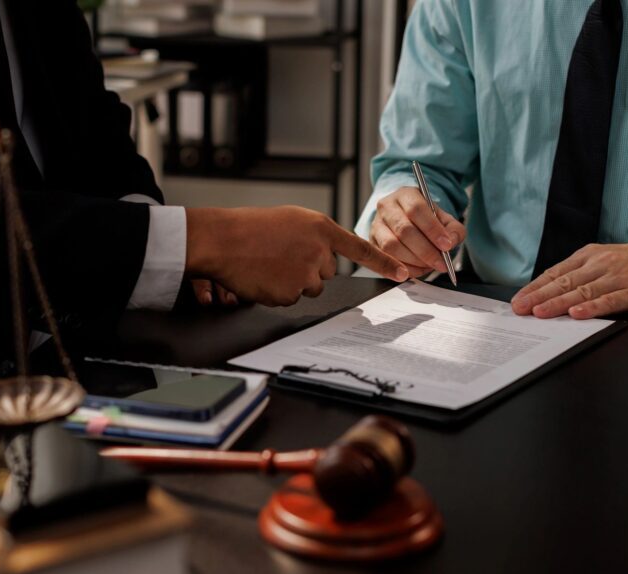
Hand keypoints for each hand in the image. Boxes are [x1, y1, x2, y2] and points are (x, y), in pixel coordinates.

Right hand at [185, 206, 408, 306]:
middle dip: (308, 269)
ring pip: (310, 287)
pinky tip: (263, 276)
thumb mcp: (291, 220)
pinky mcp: (292, 292)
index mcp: (321, 227)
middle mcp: (319, 251)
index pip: (360, 248)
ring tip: (269, 265)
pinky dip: (278, 292)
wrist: (223, 240)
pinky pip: (292, 299)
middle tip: (281, 257)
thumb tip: (326, 255)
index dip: (384, 262)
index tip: (404, 273)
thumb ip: (315, 236)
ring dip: (293, 282)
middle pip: (327, 273)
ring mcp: (307, 273)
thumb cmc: (251, 228)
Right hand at [370, 187, 465, 277]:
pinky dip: (403, 269)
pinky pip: (385, 260)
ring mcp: (376, 226)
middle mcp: (387, 208)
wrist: (406, 221)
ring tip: (429, 266)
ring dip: (414, 261)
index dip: (432, 229)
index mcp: (405, 195)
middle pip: (404, 230)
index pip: (416, 210)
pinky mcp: (372, 244)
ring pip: (391, 247)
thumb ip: (453, 229)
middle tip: (440, 263)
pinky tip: (417, 270)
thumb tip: (451, 242)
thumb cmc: (425, 220)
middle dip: (425, 251)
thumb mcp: (444, 219)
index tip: (446, 245)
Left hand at [511, 242, 627, 319]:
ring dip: (559, 303)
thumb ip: (578, 274)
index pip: (555, 273)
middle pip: (564, 282)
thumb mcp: (602, 260)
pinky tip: (577, 313)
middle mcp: (599, 265)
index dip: (535, 287)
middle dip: (539, 296)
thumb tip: (548, 291)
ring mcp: (616, 278)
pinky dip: (592, 307)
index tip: (518, 300)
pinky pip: (609, 300)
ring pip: (582, 291)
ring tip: (540, 313)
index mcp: (588, 256)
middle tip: (520, 309)